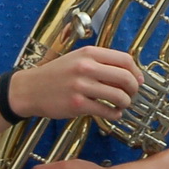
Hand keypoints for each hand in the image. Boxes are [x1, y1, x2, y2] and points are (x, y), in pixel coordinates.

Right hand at [9, 47, 143, 120]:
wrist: (30, 89)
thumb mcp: (77, 58)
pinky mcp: (77, 104)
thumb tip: (130, 73)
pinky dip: (114, 114)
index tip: (138, 80)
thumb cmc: (56, 75)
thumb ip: (100, 62)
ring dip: (125, 103)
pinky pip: (106, 111)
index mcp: (89, 53)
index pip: (124, 59)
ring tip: (121, 105)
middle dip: (133, 89)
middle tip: (132, 94)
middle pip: (125, 77)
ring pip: (118, 96)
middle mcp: (86, 67)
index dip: (136, 72)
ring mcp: (81, 86)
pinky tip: (113, 113)